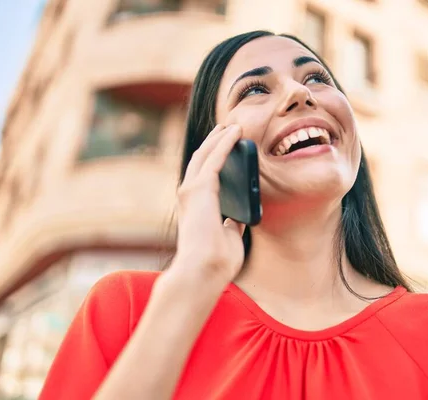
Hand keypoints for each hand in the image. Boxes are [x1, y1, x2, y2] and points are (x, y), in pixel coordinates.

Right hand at [167, 124, 245, 283]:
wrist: (205, 270)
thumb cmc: (216, 261)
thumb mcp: (228, 236)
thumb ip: (230, 223)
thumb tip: (238, 216)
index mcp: (196, 206)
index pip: (204, 175)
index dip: (215, 159)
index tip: (229, 147)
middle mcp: (189, 194)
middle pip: (202, 159)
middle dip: (215, 142)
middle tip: (230, 128)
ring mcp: (191, 190)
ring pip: (205, 154)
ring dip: (220, 138)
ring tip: (233, 126)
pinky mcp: (199, 188)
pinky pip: (214, 158)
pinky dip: (225, 143)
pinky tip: (236, 133)